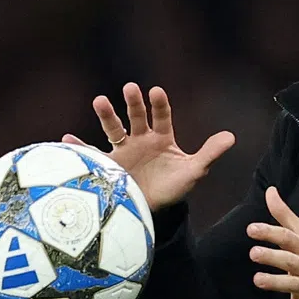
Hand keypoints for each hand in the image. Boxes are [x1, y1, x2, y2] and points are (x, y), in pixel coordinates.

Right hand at [63, 83, 234, 211]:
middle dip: (133, 103)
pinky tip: (67, 140)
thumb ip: (209, 153)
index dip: (159, 104)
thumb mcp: (192, 171)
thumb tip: (232, 136)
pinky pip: (92, 155)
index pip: (161, 116)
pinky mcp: (108, 167)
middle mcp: (140, 140)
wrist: (152, 209)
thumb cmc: (173, 187)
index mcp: (161, 138)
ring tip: (100, 100)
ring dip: (107, 115)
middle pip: (136, 117)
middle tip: (130, 88)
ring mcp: (123, 151)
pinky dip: (79, 148)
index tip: (156, 91)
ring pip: (113, 129)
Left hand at [248, 186, 298, 298]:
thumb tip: (269, 190)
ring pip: (291, 286)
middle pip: (289, 260)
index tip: (251, 229)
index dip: (271, 233)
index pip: (288, 237)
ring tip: (257, 280)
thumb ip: (285, 214)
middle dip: (272, 257)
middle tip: (253, 253)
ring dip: (275, 284)